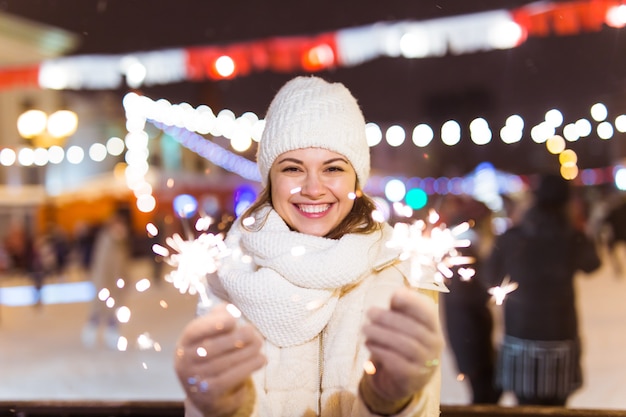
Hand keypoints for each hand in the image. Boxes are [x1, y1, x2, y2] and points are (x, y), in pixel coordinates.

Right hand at [174, 304, 265, 416]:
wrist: (206, 395)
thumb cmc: (212, 356)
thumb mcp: (210, 336)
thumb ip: (218, 319)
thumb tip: (230, 310)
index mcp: (184, 344)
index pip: (193, 332)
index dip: (213, 324)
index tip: (233, 319)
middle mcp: (184, 363)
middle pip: (210, 348)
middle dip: (235, 338)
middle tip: (253, 332)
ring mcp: (195, 382)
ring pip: (222, 364)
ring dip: (246, 352)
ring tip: (259, 344)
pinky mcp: (208, 396)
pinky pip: (230, 379)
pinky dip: (248, 367)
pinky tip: (261, 359)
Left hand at [361, 288, 443, 403]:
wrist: (402, 380)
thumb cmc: (402, 344)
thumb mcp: (403, 325)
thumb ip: (401, 310)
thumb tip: (397, 294)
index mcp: (434, 328)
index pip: (429, 313)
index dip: (413, 303)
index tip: (394, 295)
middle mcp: (435, 345)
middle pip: (413, 329)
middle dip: (388, 318)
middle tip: (369, 312)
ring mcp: (426, 363)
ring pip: (405, 345)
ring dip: (382, 334)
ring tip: (365, 328)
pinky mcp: (413, 378)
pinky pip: (397, 362)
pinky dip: (380, 350)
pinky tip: (368, 343)